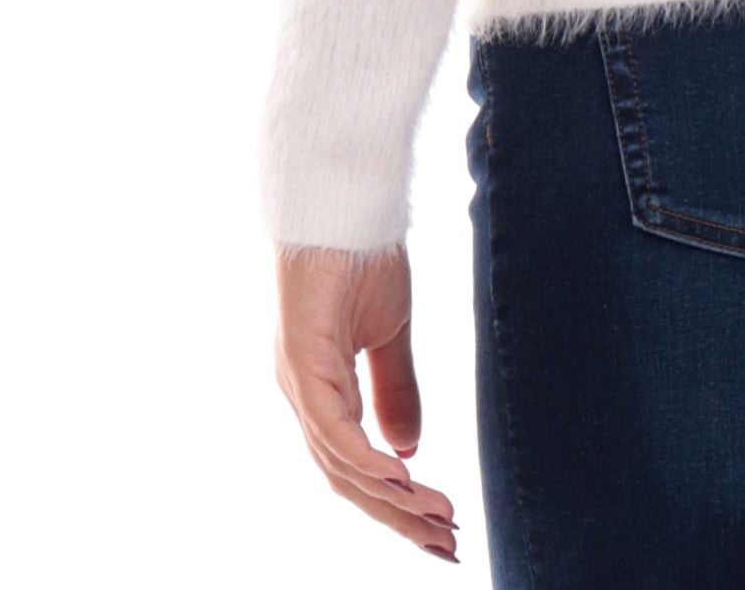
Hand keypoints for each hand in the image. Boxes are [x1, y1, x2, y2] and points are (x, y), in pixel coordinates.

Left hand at [273, 241, 458, 561]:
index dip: (395, 504)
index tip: (441, 528)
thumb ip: (395, 391)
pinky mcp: (301, 359)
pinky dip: (364, 459)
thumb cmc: (361, 255)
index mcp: (322, 390)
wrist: (342, 197)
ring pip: (340, 464)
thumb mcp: (389, 333)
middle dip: (397, 518)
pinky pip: (331, 427)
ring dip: (390, 499)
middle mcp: (303, 394)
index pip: (356, 466)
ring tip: (436, 520)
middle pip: (346, 479)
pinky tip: (398, 479)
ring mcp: (298, 380)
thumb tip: (407, 451)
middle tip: (446, 547)